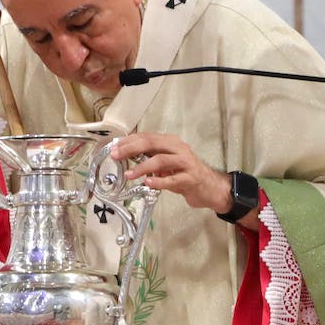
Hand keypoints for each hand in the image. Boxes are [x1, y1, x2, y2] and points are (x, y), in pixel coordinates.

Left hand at [113, 133, 233, 214]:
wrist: (209, 187)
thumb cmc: (185, 174)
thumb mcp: (167, 163)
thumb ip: (150, 158)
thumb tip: (126, 155)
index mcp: (170, 142)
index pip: (146, 137)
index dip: (129, 141)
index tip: (114, 147)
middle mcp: (178, 149)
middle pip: (151, 144)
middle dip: (131, 149)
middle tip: (116, 155)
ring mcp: (185, 163)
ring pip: (160, 160)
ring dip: (142, 167)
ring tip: (129, 175)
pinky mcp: (190, 179)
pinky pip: (172, 180)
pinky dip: (158, 181)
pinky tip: (148, 183)